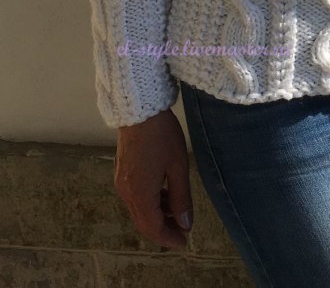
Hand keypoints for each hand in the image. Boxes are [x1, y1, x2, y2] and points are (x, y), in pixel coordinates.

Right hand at [114, 108, 192, 247]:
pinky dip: (150, 202)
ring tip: (178, 212)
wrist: (139, 110)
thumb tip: (186, 224)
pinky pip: (135, 197)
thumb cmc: (162, 136)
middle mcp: (126, 193)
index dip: (169, 238)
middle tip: (183, 231)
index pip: (153, 228)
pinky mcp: (122, 172)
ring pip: (139, 210)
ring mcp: (121, 182)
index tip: (184, 242)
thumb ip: (181, 197)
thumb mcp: (178, 166)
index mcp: (139, 194)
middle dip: (163, 229)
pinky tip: (165, 195)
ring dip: (158, 215)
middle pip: (144, 222)